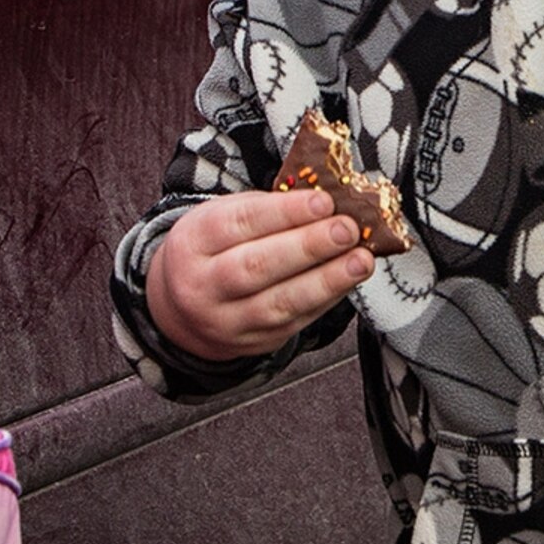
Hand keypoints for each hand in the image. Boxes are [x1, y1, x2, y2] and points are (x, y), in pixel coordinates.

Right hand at [148, 189, 371, 365]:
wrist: (182, 309)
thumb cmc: (215, 250)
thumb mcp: (224, 217)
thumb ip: (269, 208)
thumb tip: (327, 202)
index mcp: (194, 242)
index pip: (239, 224)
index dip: (284, 213)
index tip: (324, 201)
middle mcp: (203, 285)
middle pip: (256, 266)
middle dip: (308, 246)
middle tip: (347, 229)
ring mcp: (227, 320)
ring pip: (278, 303)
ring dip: (327, 280)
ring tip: (360, 260)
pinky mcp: (254, 342)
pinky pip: (295, 322)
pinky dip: (327, 299)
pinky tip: (348, 280)